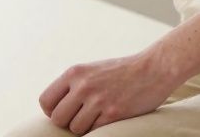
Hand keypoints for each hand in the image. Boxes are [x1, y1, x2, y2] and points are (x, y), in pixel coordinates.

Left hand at [38, 50, 182, 133]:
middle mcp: (83, 85)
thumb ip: (73, 85)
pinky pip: (94, 132)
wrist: (154, 68)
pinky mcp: (113, 114)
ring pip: (75, 129)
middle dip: (68, 122)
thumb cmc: (122, 71)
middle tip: (83, 117)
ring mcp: (98, 100)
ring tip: (99, 116)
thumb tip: (54, 110)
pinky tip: (110, 117)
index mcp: (75, 72)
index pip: (45, 101)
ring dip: (85, 127)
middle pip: (57, 119)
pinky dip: (100, 129)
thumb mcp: (92, 70)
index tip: (66, 111)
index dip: (53, 111)